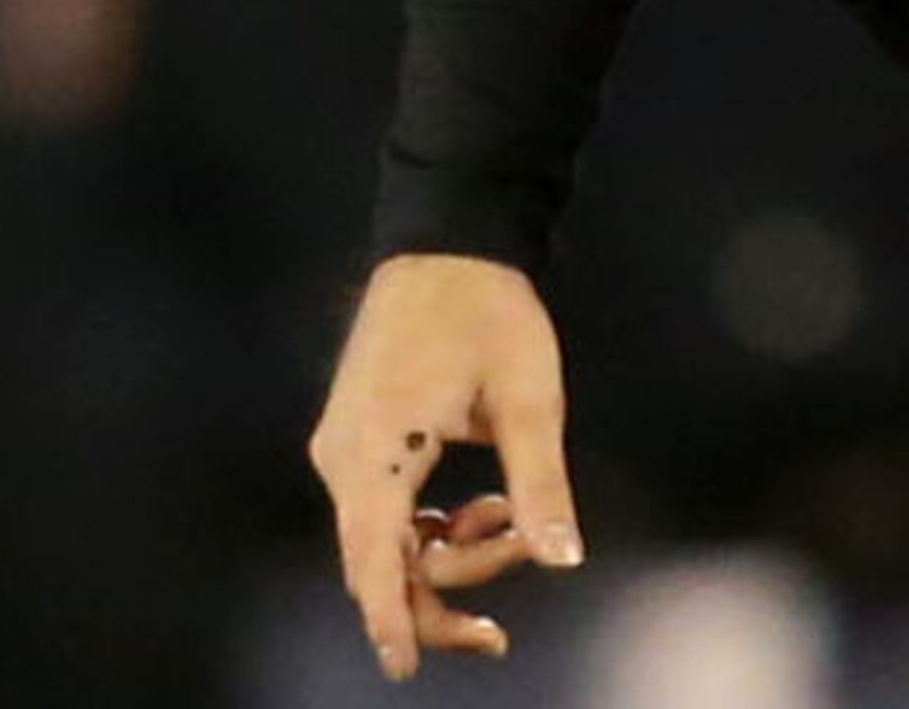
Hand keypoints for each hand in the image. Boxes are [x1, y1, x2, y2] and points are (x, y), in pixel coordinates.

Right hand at [308, 254, 583, 678]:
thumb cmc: (491, 312)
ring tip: (512, 517)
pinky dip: (432, 525)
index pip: (376, 562)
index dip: (393, 620)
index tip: (407, 671)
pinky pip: (386, 511)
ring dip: (448, 551)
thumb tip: (564, 559)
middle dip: (445, 590)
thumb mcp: (529, 399)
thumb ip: (540, 485)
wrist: (449, 242)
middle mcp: (344, 461)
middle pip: (380, 563)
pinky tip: (484, 504)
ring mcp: (344, 451)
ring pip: (386, 540)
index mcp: (377, 452)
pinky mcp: (357, 441)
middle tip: (505, 611)